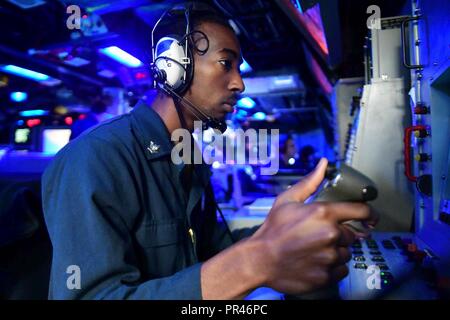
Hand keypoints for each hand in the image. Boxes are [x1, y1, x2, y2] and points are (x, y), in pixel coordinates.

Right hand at [249, 158, 377, 293]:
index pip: (361, 211)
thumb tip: (323, 164)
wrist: (259, 260)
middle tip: (319, 236)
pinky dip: (331, 268)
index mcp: (324, 213)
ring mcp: (330, 257)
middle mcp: (331, 235)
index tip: (371, 218)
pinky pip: (340, 271)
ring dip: (335, 251)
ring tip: (314, 250)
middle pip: (351, 234)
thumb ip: (310, 182)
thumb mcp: (287, 200)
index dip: (369, 214)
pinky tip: (315, 262)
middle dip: (339, 235)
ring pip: (346, 253)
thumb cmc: (272, 230)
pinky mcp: (327, 275)